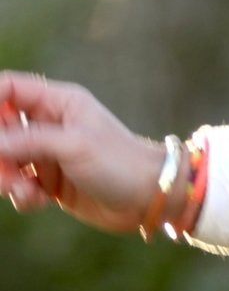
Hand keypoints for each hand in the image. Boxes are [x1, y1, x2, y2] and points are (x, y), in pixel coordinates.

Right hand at [0, 72, 166, 235]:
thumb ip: (27, 140)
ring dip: (5, 177)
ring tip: (23, 189)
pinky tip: (38, 201)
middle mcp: (49, 125)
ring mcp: (48, 154)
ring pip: (4, 160)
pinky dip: (21, 195)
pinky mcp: (50, 182)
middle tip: (6, 170)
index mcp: (58, 102)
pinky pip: (18, 185)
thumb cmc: (121, 163)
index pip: (7, 89)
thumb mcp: (73, 145)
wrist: (151, 199)